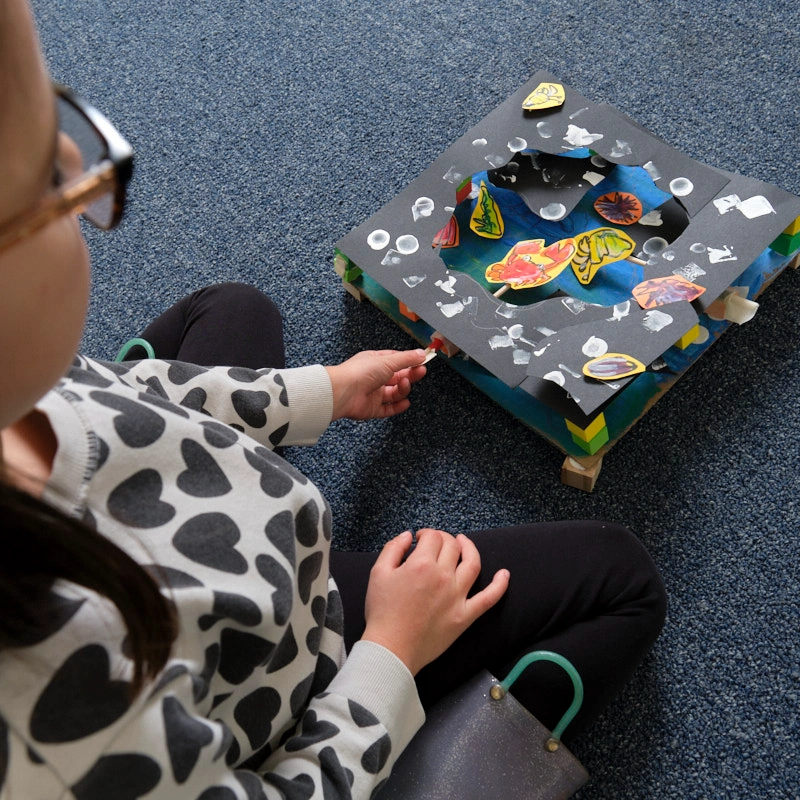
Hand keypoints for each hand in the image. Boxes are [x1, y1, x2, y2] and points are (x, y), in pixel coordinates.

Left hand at [325, 349, 426, 420]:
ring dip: (403, 389)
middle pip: (397, 377)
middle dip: (410, 374)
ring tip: (405, 384)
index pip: (396, 360)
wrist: (343, 392)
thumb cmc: (359, 373)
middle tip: (420, 371)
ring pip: (394, 393)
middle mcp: (374, 377)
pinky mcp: (372, 408)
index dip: (409, 361)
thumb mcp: (388, 361)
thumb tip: (421, 354)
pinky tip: (405, 403)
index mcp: (375, 362)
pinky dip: (398, 407)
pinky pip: (388, 409)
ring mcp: (373, 393)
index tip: (421, 361)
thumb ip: (406, 359)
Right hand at [361, 529, 509, 675]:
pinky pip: (489, 598)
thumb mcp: (378, 573)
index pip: (433, 537)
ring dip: (470, 549)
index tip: (419, 540)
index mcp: (422, 564)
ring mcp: (457, 596)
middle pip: (452, 546)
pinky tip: (505, 574)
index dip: (426, 534)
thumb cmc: (382, 611)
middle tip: (435, 544)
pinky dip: (500, 585)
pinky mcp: (465, 615)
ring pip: (472, 563)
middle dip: (444, 539)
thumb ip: (393, 548)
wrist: (391, 648)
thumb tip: (408, 536)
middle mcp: (444, 576)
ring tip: (464, 543)